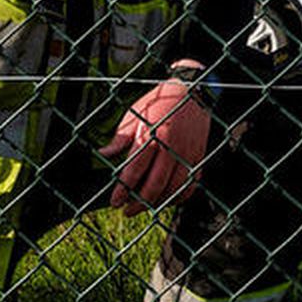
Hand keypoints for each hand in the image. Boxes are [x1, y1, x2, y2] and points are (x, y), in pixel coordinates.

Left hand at [99, 80, 211, 214]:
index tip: (115, 201)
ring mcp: (187, 153)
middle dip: (139, 202)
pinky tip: (167, 200)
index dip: (123, 189)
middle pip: (155, 185)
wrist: (192, 91)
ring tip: (144, 206)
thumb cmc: (158, 103)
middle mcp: (171, 147)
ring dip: (158, 202)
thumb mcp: (134, 115)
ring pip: (174, 188)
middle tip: (127, 210)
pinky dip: (179, 197)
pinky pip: (191, 184)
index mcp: (152, 136)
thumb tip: (103, 154)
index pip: (135, 170)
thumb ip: (120, 138)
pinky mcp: (198, 156)